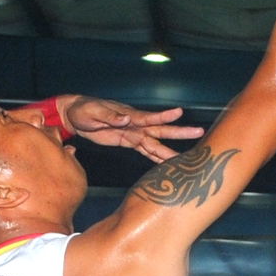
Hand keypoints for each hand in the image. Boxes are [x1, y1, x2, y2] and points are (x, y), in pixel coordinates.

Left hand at [63, 96, 203, 163]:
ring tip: (188, 158)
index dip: (163, 116)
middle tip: (199, 132)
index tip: (179, 113)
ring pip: (155, 143)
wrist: (76, 115)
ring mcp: (133, 134)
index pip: (148, 117)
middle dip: (178, 132)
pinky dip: (156, 157)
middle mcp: (135, 125)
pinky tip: (168, 164)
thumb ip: (110, 116)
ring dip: (170, 150)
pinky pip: (145, 151)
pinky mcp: (128, 142)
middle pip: (160, 130)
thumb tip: (124, 119)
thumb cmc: (84, 110)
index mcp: (128, 115)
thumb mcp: (94, 112)